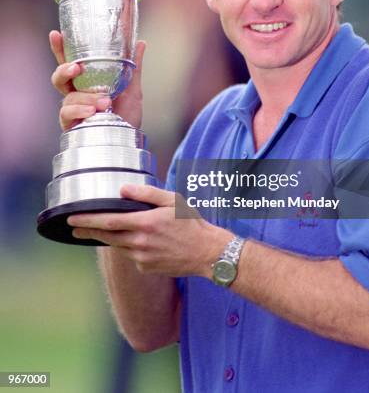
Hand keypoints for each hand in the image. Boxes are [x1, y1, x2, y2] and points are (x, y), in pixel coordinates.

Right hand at [49, 30, 144, 130]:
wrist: (130, 139)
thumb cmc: (127, 115)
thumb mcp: (133, 88)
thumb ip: (134, 66)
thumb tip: (141, 42)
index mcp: (86, 81)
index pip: (69, 62)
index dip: (60, 48)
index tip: (56, 34)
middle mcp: (76, 93)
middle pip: (59, 77)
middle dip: (64, 69)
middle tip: (76, 68)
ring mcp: (72, 109)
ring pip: (68, 96)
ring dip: (86, 97)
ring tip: (105, 102)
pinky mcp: (71, 125)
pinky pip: (67, 114)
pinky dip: (79, 111)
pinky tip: (91, 112)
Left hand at [67, 184, 231, 277]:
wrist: (207, 252)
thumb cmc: (191, 223)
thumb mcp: (172, 200)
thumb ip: (146, 193)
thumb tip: (123, 189)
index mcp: (144, 223)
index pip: (108, 222)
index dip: (87, 221)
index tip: (71, 219)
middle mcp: (140, 243)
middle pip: (107, 236)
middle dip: (88, 231)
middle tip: (74, 227)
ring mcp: (142, 258)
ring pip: (119, 246)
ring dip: (109, 238)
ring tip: (104, 230)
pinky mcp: (146, 268)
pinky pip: (132, 256)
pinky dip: (131, 247)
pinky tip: (143, 241)